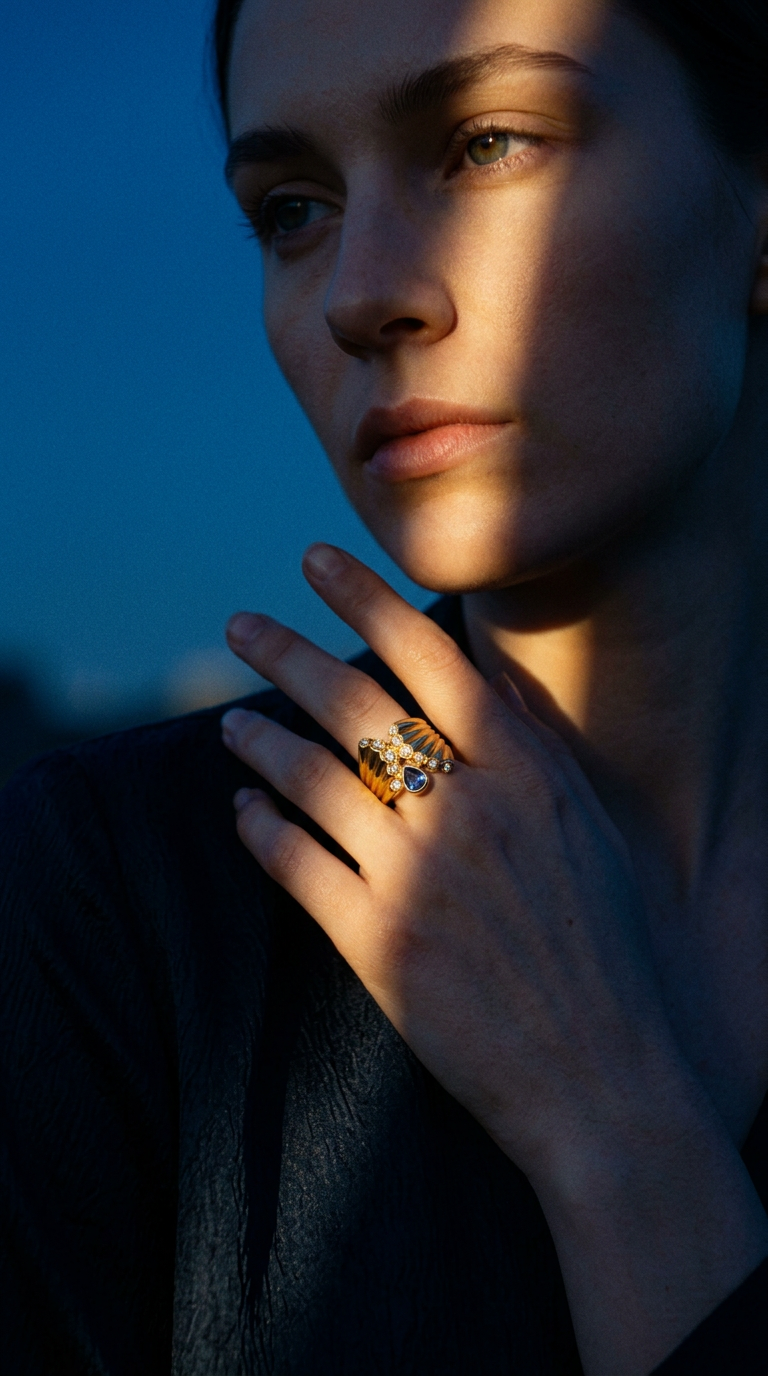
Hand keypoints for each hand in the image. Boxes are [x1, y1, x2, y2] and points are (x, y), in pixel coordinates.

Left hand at [221, 544, 767, 1375]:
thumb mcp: (587, 830)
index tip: (314, 559)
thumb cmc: (606, 950)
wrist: (603, 1076)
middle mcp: (468, 810)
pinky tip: (242, 811)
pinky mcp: (377, 943)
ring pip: (311, 777)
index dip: (364, 597)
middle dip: (285, 652)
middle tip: (239, 624)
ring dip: (260, 741)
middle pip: (354, 703)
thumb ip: (530, 756)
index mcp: (526, 773)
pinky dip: (260, 828)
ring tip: (230, 723)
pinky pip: (296, 864)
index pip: (429, 656)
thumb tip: (476, 690)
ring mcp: (417, 876)